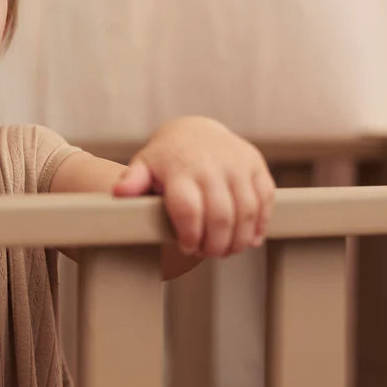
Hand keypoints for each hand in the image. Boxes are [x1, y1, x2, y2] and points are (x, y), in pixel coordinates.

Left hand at [112, 116, 274, 257]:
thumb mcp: (144, 166)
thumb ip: (132, 181)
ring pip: (247, 211)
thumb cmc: (167, 159)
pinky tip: (249, 239)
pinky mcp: (256, 166)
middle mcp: (211, 165)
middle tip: (207, 253)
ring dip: (238, 239)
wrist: (196, 132)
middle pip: (220, 216)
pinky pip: (266, 199)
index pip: (188, 209)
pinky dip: (261, 224)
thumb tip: (119, 192)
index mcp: (181, 169)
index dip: (190, 235)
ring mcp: (237, 164)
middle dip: (215, 244)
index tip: (186, 247)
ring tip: (226, 250)